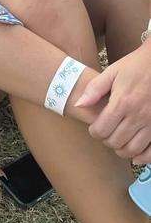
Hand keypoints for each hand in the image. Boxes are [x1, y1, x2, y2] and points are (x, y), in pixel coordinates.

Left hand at [74, 40, 150, 162]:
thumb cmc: (136, 65)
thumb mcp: (112, 72)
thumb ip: (94, 89)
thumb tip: (79, 105)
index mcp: (121, 103)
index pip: (101, 130)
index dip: (94, 132)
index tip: (95, 128)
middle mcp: (137, 116)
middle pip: (115, 142)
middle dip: (106, 140)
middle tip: (106, 133)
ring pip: (132, 150)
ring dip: (122, 150)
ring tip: (118, 140)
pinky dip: (142, 157)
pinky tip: (136, 152)